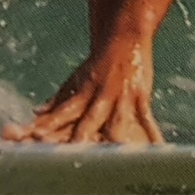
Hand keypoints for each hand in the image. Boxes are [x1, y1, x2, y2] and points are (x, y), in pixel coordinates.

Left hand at [1, 41, 163, 145]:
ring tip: (116, 159)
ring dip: (115, 139)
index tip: (35, 136)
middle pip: (88, 121)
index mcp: (82, 93)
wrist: (125, 35)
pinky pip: (147, 120)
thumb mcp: (75, 80)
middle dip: (80, 137)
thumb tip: (35, 112)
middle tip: (71, 154)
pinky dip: (153, 135)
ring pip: (117, 122)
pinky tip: (159, 148)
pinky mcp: (140, 96)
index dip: (49, 124)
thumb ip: (57, 100)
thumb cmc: (99, 63)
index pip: (62, 112)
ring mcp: (121, 97)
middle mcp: (100, 96)